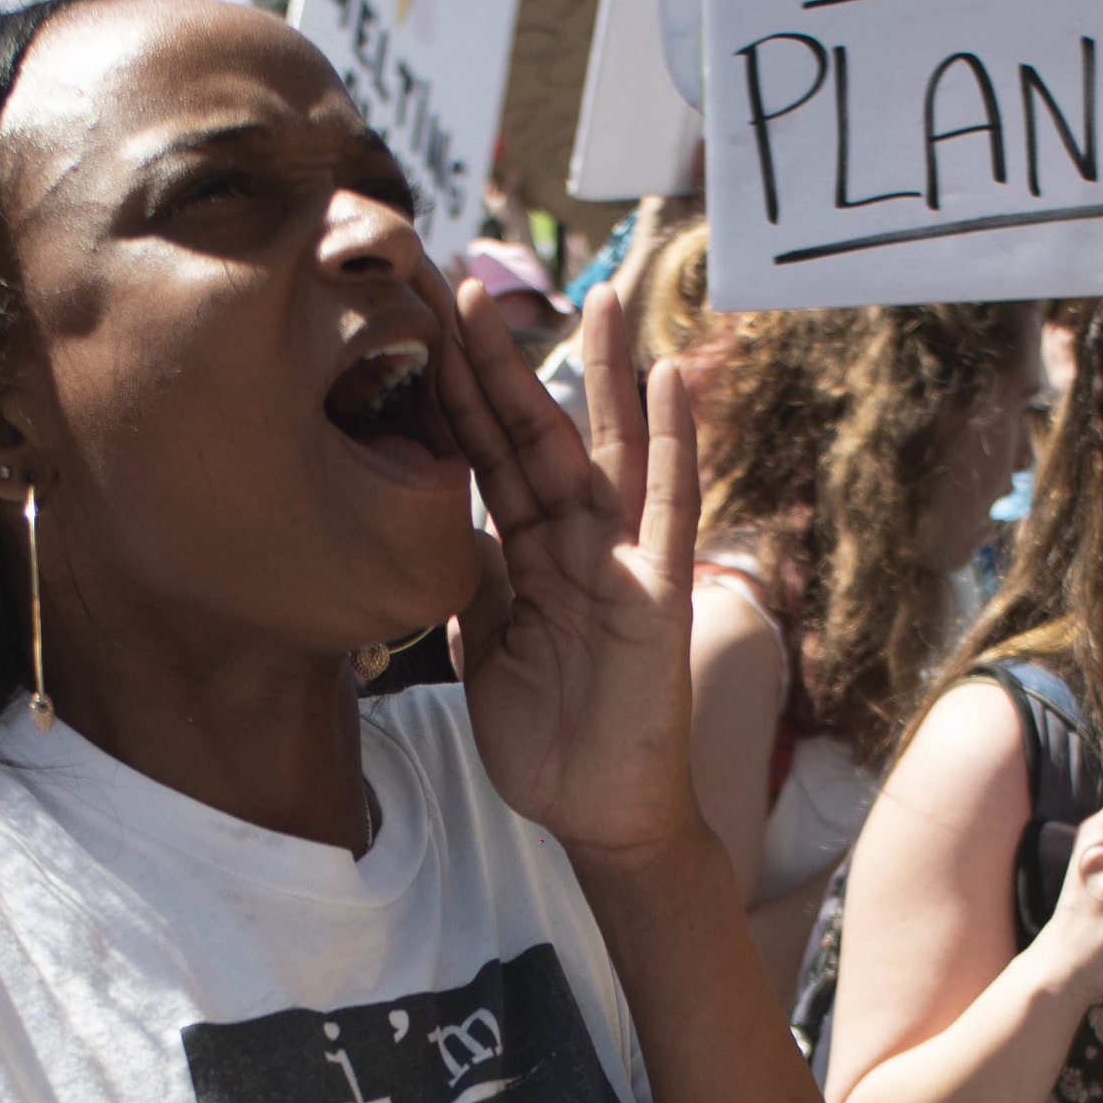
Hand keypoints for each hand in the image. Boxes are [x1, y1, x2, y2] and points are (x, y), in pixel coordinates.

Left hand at [432, 279, 702, 871]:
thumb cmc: (548, 744)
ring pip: (605, 452)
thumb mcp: (483, 652)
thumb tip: (443, 532)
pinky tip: (673, 383)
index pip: (487, 459)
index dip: (459, 396)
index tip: (428, 329)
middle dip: (503, 363)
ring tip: (601, 297)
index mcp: (529, 557)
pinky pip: (668, 509)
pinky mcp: (657, 593)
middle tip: (470, 285)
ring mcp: (620, 563)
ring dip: (603, 374)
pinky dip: (674, 447)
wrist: (595, 816)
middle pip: (536, 435)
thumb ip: (473, 586)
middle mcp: (575, 545)